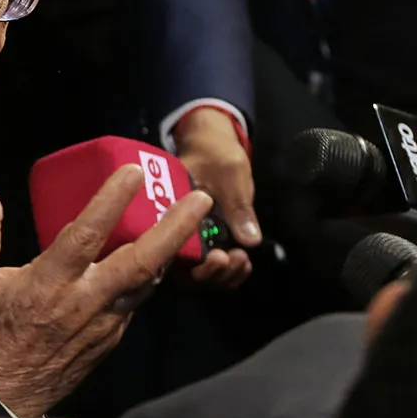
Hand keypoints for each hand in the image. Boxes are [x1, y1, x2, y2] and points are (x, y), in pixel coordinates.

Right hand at [0, 165, 213, 417]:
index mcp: (48, 285)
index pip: (86, 235)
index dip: (111, 202)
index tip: (133, 173)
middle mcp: (84, 303)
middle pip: (141, 262)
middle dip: (175, 229)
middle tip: (201, 200)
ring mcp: (103, 324)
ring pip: (147, 282)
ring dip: (172, 250)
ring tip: (190, 219)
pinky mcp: (110, 339)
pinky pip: (136, 300)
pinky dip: (150, 275)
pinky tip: (155, 256)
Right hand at [175, 107, 257, 288]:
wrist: (211, 141)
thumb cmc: (214, 151)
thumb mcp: (230, 172)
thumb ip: (237, 205)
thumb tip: (249, 240)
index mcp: (166, 211)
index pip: (171, 249)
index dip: (195, 263)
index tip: (220, 257)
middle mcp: (169, 229)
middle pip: (181, 269)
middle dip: (211, 273)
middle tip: (237, 260)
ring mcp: (185, 236)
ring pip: (195, 272)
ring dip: (221, 276)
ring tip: (243, 262)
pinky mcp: (200, 240)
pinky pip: (207, 266)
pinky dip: (226, 273)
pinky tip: (243, 265)